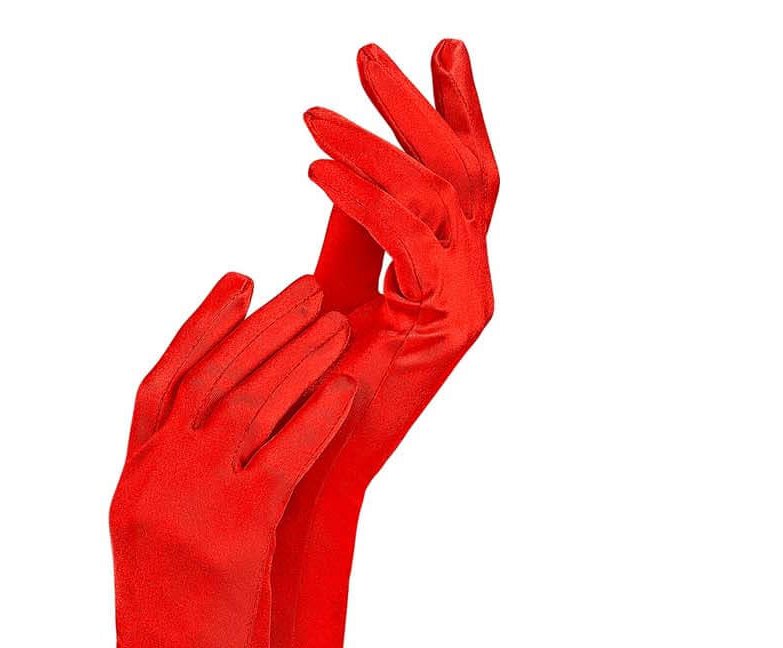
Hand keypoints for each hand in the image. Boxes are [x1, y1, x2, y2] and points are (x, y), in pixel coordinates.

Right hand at [113, 273, 353, 647]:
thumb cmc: (178, 645)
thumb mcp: (162, 556)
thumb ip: (184, 494)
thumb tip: (237, 448)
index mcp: (129, 486)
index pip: (160, 384)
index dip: (201, 325)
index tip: (239, 281)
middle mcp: (151, 485)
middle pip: (210, 379)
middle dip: (265, 326)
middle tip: (311, 287)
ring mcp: (188, 507)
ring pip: (248, 404)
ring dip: (300, 356)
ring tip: (340, 321)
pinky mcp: (234, 539)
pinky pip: (285, 456)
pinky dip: (320, 416)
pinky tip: (349, 389)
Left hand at [306, 38, 497, 484]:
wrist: (308, 466)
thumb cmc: (312, 383)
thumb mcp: (334, 283)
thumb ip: (353, 223)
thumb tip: (343, 152)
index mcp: (452, 268)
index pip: (466, 173)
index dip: (456, 108)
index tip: (442, 45)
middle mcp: (473, 281)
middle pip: (467, 170)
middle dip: (418, 106)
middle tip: (366, 53)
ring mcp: (470, 304)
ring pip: (442, 194)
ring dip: (374, 142)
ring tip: (313, 115)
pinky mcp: (448, 327)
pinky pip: (409, 239)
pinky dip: (363, 196)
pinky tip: (316, 167)